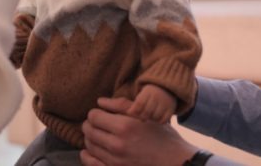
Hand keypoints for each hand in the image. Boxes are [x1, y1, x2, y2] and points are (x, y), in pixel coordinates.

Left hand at [81, 97, 196, 165]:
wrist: (173, 161)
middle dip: (90, 124)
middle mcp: (117, 144)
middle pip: (89, 131)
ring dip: (89, 138)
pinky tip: (89, 151)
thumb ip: (120, 105)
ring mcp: (115, 161)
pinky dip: (87, 156)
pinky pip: (92, 164)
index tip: (100, 114)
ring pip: (89, 146)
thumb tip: (99, 101)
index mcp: (125, 126)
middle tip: (95, 123)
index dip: (95, 113)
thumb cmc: (161, 135)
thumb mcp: (144, 114)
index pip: (94, 116)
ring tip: (96, 134)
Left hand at [128, 84, 175, 122]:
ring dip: (151, 119)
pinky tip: (157, 118)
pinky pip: (163, 120)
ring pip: (155, 117)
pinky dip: (159, 121)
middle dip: (142, 116)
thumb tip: (128, 113)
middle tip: (142, 116)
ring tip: (150, 116)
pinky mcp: (171, 109)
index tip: (134, 113)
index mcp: (147, 92)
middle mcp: (157, 97)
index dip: (135, 111)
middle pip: (147, 112)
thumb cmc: (149, 95)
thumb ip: (135, 104)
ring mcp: (164, 103)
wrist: (166, 88)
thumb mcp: (141, 95)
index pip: (139, 104)